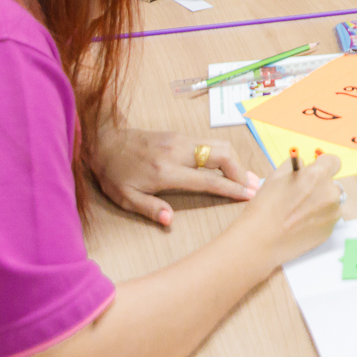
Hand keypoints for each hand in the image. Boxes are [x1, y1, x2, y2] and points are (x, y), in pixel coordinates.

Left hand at [91, 129, 261, 227]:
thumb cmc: (114, 173)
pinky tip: (227, 167)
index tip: (249, 195)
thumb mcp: (124, 197)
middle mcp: (178, 152)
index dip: (232, 188)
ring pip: (219, 145)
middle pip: (223, 155)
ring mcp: (180, 140)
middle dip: (241, 171)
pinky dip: (224, 155)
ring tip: (244, 178)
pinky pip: (209, 143)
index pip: (208, 180)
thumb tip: (168, 220)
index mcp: (166, 171)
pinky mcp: (179, 135)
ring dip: (235, 162)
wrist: (103, 140)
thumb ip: (148, 208)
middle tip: (252, 187)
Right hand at [236, 152, 343, 266]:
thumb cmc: (266, 207)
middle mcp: (330, 193)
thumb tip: (305, 164)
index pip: (334, 162)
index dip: (324, 165)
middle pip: (332, 184)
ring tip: (299, 213)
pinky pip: (328, 218)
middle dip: (320, 187)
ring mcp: (332, 213)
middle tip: (301, 196)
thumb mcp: (277, 175)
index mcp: (317, 175)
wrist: (261, 239)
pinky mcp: (330, 230)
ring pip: (331, 202)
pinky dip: (319, 219)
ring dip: (321, 203)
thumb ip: (296, 165)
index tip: (317, 171)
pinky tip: (301, 223)